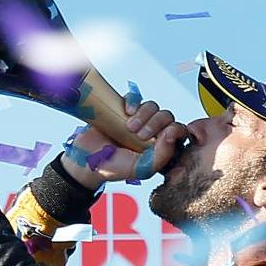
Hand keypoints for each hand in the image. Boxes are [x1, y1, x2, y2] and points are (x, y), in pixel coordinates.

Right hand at [62, 101, 189, 189]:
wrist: (86, 158)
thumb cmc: (114, 167)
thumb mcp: (141, 168)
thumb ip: (161, 157)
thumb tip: (171, 135)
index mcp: (161, 148)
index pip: (179, 132)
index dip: (174, 130)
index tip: (163, 136)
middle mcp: (153, 133)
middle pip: (167, 116)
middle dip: (157, 123)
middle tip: (140, 135)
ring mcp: (139, 120)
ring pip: (153, 106)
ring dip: (144, 114)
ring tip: (129, 127)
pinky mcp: (125, 109)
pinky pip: (136, 97)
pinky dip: (134, 100)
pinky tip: (126, 110)